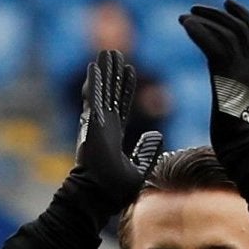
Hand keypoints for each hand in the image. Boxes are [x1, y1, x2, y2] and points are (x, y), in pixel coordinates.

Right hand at [72, 50, 164, 216]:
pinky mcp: (92, 124)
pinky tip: (95, 65)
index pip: (121, 106)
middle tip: (114, 53)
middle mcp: (103, 126)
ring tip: (107, 52)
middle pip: (110, 93)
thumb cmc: (114, 190)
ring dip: (105, 71)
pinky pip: (93, 98)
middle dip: (113, 73)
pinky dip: (95, 81)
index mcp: (113, 135)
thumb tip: (157, 135)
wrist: (98, 196)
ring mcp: (96, 124)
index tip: (130, 71)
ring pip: (102, 90)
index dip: (125, 88)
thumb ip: (147, 151)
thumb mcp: (138, 169)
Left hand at [179, 0, 248, 133]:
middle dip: (217, 14)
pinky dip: (199, 31)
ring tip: (184, 16)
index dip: (244, 15)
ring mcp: (245, 71)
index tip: (227, 2)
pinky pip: (214, 44)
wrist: (244, 149)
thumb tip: (221, 83)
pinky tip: (185, 25)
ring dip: (204, 20)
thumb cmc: (238, 137)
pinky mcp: (230, 77)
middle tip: (194, 8)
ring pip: (228, 32)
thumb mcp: (238, 104)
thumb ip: (233, 86)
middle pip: (240, 28)